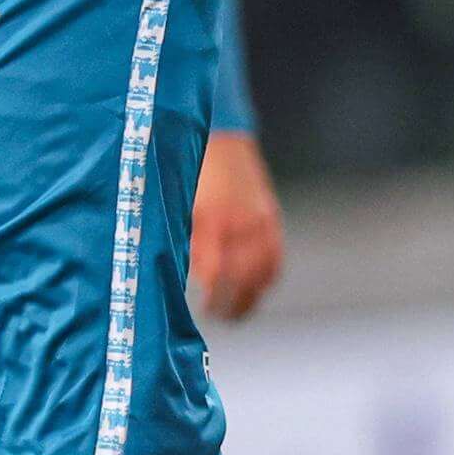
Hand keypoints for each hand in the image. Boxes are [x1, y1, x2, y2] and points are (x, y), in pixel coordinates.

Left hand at [191, 129, 285, 319]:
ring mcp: (260, 220)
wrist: (219, 139)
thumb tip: (185, 282)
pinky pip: (274, 258)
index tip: (203, 309)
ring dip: (250, 296)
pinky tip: (253, 288)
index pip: (218, 272)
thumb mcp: (179, 207)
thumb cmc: (188, 175)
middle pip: (243, 277)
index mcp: (213, 218)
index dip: (213, 296)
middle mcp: (241, 221)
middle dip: (231, 302)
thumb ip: (185, 243)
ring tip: (234, 312)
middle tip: (217, 315)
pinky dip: (265, 278)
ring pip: (264, 272)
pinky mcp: (271, 218)